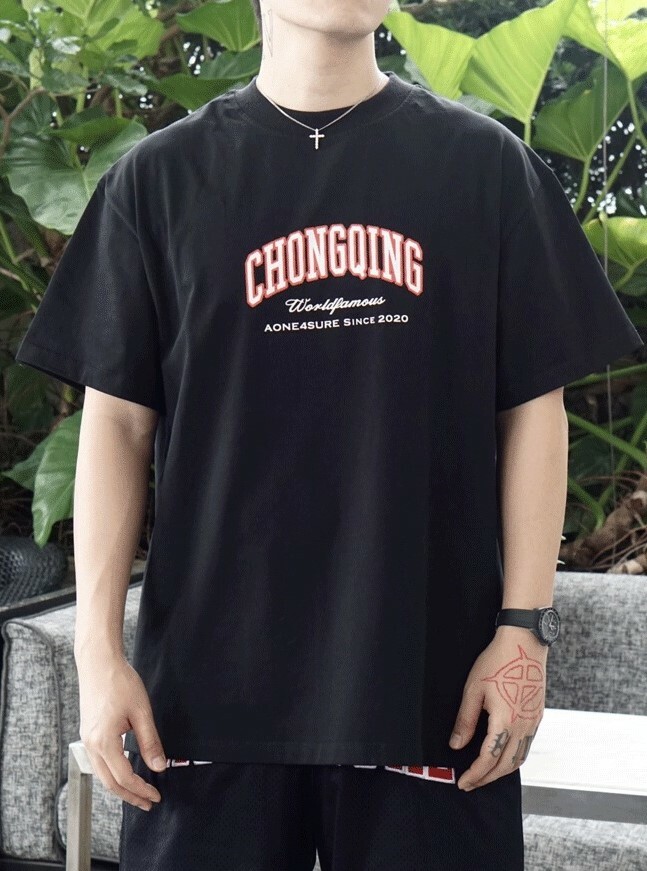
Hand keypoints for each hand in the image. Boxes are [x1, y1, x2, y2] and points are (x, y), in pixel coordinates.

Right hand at [76, 650, 166, 809]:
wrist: (99, 663)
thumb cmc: (120, 682)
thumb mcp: (141, 712)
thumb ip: (150, 742)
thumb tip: (159, 767)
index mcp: (104, 741)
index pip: (124, 777)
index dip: (141, 790)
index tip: (155, 796)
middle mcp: (91, 745)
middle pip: (109, 783)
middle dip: (130, 796)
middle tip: (148, 802)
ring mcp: (87, 739)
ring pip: (102, 775)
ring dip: (120, 787)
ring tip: (138, 792)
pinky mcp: (88, 733)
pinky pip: (98, 762)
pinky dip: (112, 773)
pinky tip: (125, 771)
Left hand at [449, 626, 546, 790]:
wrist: (524, 643)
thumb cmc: (497, 662)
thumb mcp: (474, 689)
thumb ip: (465, 720)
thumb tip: (456, 745)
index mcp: (506, 722)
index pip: (488, 760)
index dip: (474, 774)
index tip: (462, 782)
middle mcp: (523, 727)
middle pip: (505, 766)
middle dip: (486, 778)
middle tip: (470, 783)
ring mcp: (533, 722)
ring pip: (519, 759)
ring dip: (501, 771)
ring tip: (484, 774)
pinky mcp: (537, 716)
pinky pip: (526, 746)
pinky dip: (513, 758)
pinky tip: (502, 755)